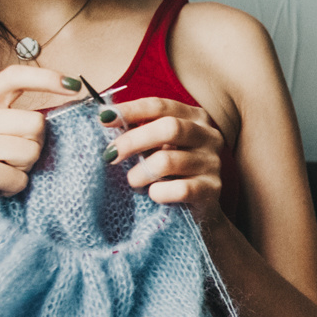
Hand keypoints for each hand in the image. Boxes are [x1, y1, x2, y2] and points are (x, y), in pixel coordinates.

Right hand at [0, 65, 86, 245]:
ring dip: (23, 171)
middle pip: (36, 123)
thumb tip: (71, 107)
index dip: (46, 78)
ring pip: (30, 151)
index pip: (14, 77)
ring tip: (0, 177)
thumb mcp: (2, 141)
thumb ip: (24, 123)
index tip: (75, 85)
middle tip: (9, 164)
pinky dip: (14, 188)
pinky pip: (19, 177)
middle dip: (34, 149)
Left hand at [103, 95, 232, 225]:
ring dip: (141, 173)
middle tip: (111, 154)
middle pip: (169, 128)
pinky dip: (159, 193)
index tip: (103, 118)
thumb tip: (106, 118)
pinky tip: (153, 195)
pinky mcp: (212, 189)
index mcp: (195, 117)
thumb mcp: (158, 146)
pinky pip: (179, 189)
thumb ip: (139, 131)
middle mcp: (208, 136)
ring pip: (168, 161)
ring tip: (133, 181)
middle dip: (133, 140)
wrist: (197, 210)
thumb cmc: (171, 172)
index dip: (131, 110)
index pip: (161, 106)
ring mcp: (213, 162)